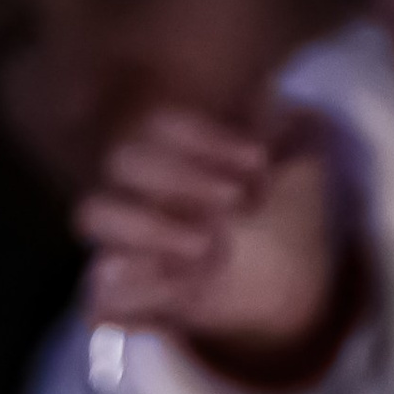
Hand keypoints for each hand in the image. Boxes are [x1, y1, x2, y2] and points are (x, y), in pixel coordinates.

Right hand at [82, 106, 352, 370]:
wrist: (289, 288)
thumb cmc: (281, 215)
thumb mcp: (297, 168)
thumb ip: (283, 133)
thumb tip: (265, 96)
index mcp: (171, 150)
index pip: (162, 125)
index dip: (206, 138)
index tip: (261, 162)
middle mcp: (137, 189)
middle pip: (124, 160)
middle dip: (181, 178)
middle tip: (237, 203)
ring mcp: (122, 240)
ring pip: (96, 213)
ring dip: (152, 227)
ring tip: (211, 249)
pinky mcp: (120, 297)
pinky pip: (100, 292)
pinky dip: (137, 291)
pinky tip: (188, 292)